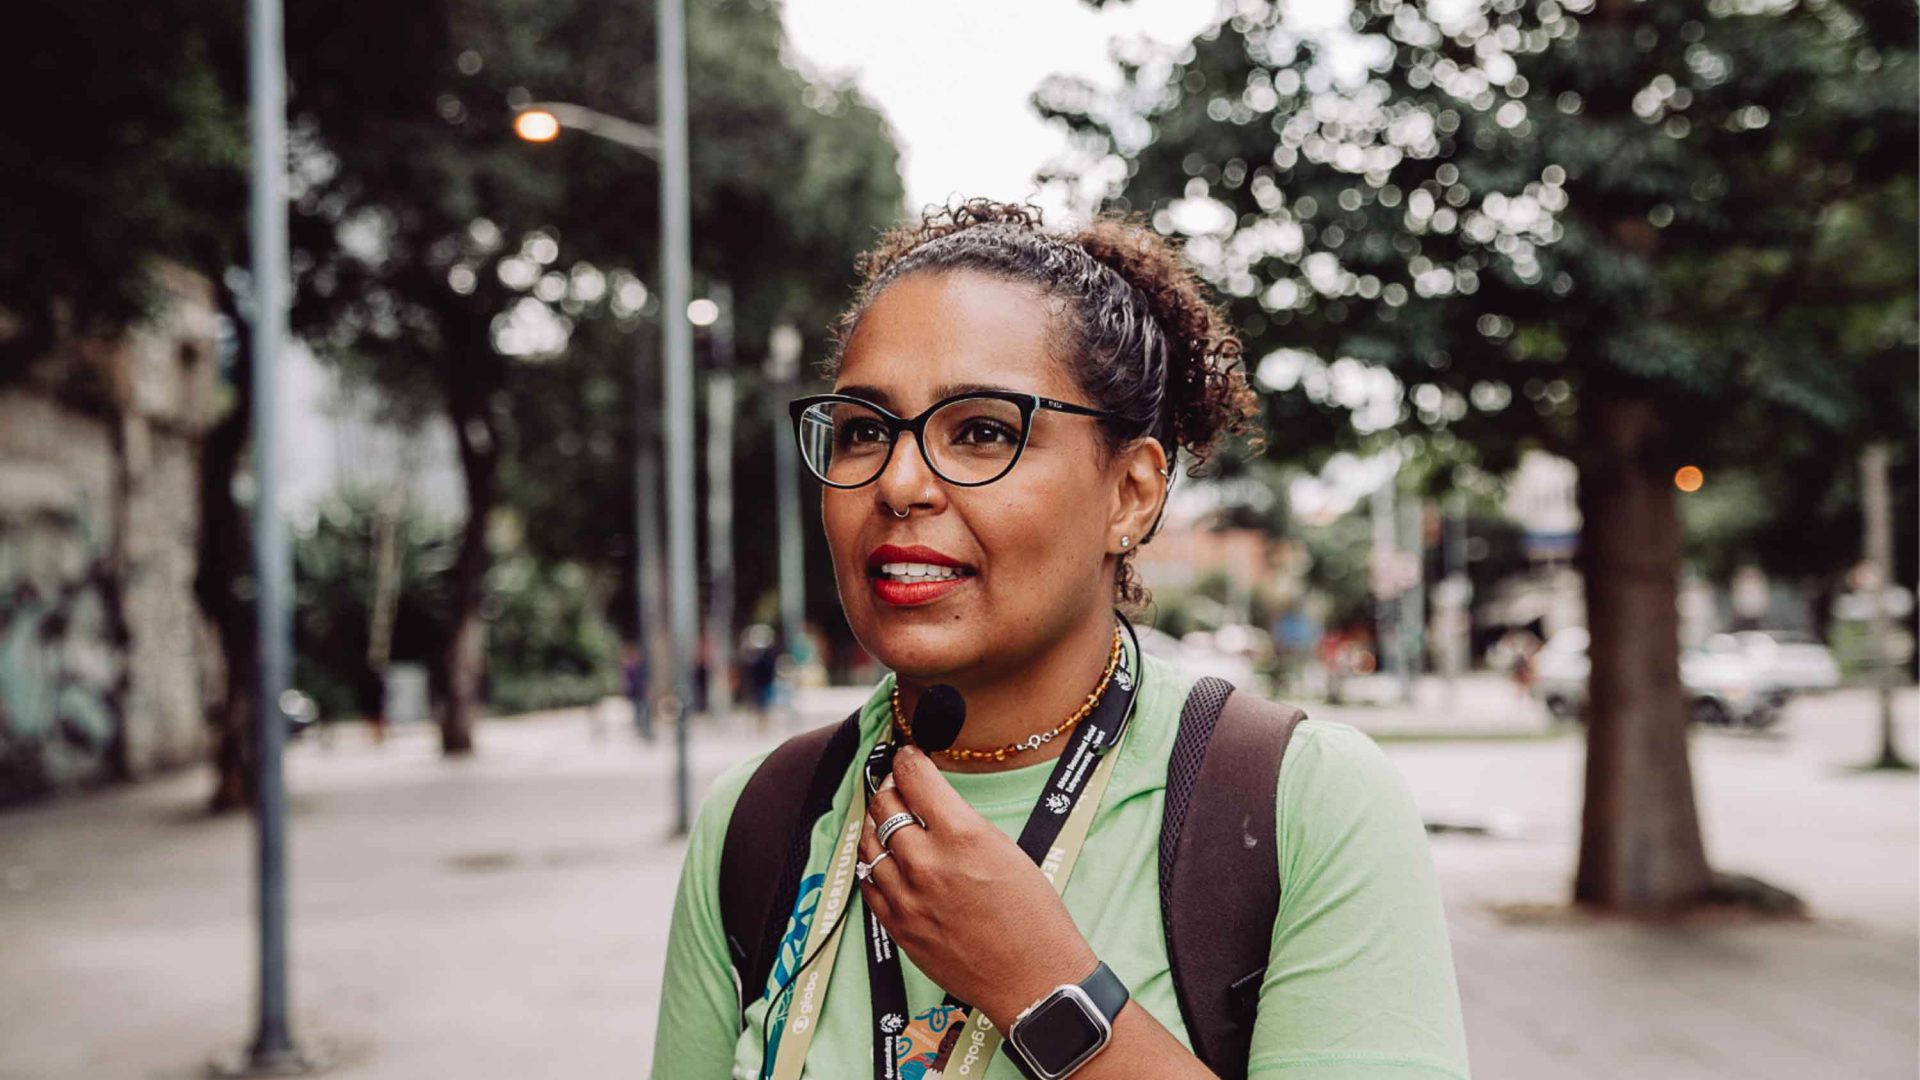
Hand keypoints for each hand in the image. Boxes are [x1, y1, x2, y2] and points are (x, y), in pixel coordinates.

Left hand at [857, 744, 1098, 1030]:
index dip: (907, 758)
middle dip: (889, 786)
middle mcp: (927, 863)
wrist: (1032, 978)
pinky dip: (872, 863)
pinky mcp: (898, 926)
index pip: (915, 777)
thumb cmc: (1032, 916)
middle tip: (895, 782)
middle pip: (885, 806)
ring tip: (884, 815)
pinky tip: (881, 856)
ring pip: (868, 843)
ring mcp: (907, 897)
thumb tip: (932, 801)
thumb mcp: (1005, 848)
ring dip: (874, 823)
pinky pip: (868, 883)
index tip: (907, 754)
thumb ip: (961, 823)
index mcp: (962, 836)